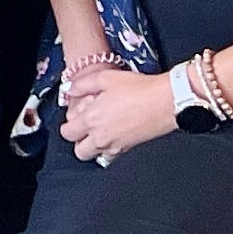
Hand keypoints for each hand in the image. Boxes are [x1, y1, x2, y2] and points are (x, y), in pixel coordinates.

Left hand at [52, 60, 179, 165]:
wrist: (165, 102)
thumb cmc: (139, 89)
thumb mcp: (105, 78)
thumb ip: (82, 84)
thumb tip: (69, 89)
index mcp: (91, 120)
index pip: (67, 133)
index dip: (68, 124)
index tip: (75, 115)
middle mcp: (101, 137)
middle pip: (79, 151)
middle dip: (79, 140)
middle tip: (86, 126)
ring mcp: (116, 146)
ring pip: (95, 156)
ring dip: (94, 146)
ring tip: (101, 129)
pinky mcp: (129, 149)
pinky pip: (112, 156)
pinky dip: (109, 148)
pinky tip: (115, 132)